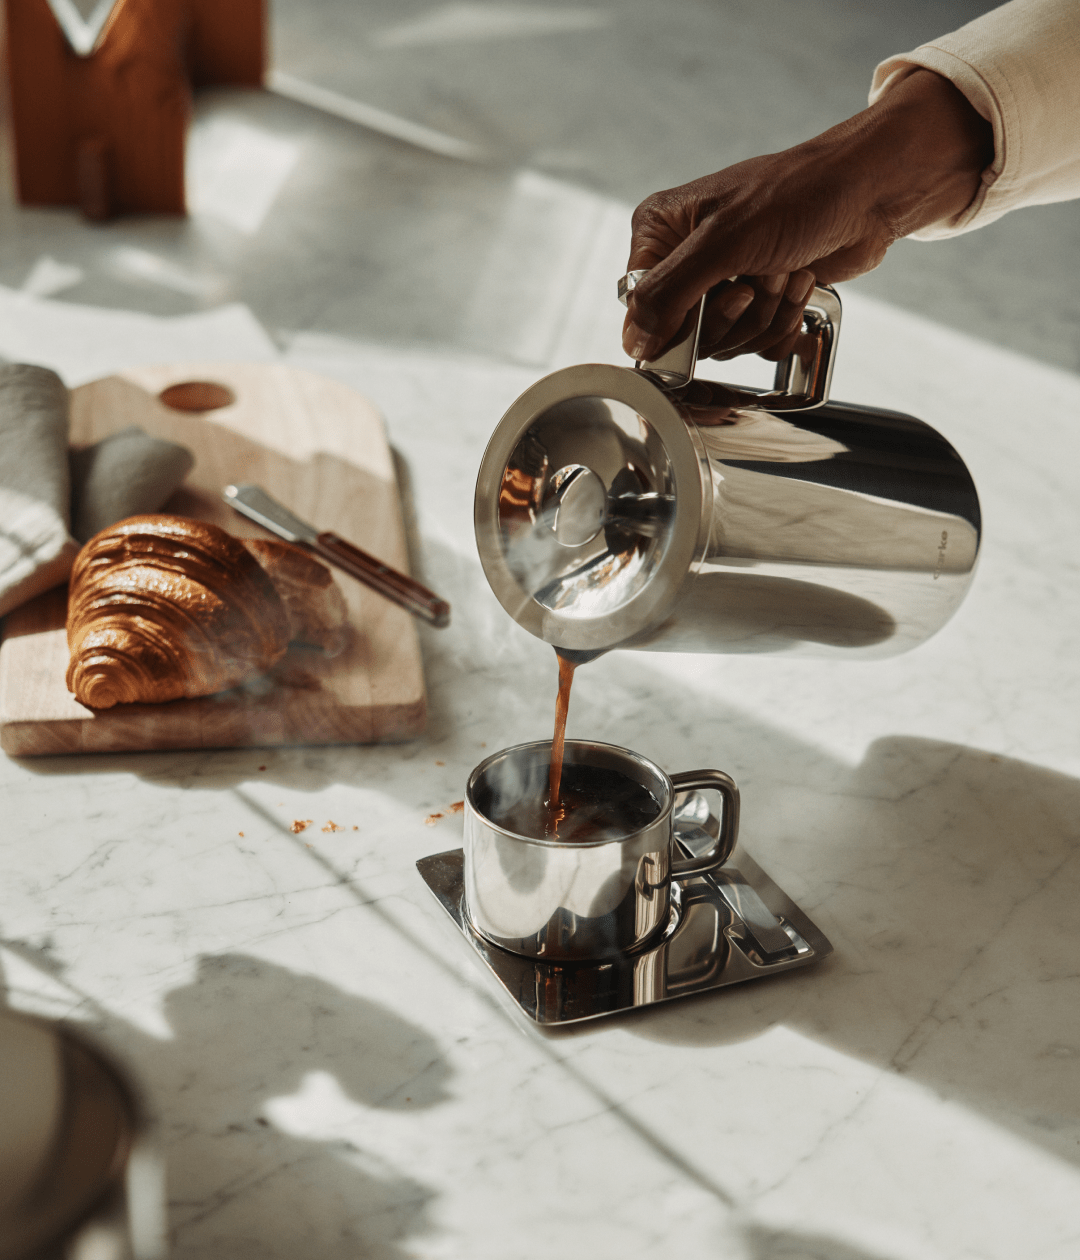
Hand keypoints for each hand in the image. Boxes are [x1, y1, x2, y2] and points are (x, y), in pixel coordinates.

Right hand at [622, 69, 993, 364]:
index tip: (708, 303)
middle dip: (734, 314)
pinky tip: (797, 284)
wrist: (868, 193)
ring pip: (726, 343)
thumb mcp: (722, 243)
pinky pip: (756, 345)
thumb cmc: (799, 195)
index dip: (676, 320)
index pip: (641, 306)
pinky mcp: (757, 303)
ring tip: (785, 271)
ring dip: (766, 314)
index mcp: (662, 231)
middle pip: (687, 334)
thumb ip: (669, 294)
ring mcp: (723, 283)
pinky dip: (783, 323)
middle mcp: (686, 259)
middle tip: (756, 279)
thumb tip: (634, 342)